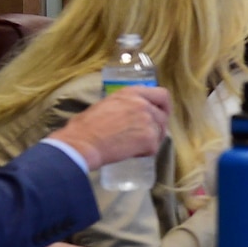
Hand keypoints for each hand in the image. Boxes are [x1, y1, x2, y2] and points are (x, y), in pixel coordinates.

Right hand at [53, 86, 170, 169]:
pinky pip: (153, 148)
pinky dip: (143, 153)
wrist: (83, 143)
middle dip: (156, 128)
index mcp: (131, 93)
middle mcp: (143, 104)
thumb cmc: (85, 127)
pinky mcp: (149, 139)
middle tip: (144, 137)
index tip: (162, 113)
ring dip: (149, 141)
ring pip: (159, 133)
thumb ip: (124, 105)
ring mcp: (148, 121)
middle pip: (163, 116)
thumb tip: (128, 112)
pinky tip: (128, 152)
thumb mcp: (105, 104)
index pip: (161, 95)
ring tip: (130, 145)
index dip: (164, 106)